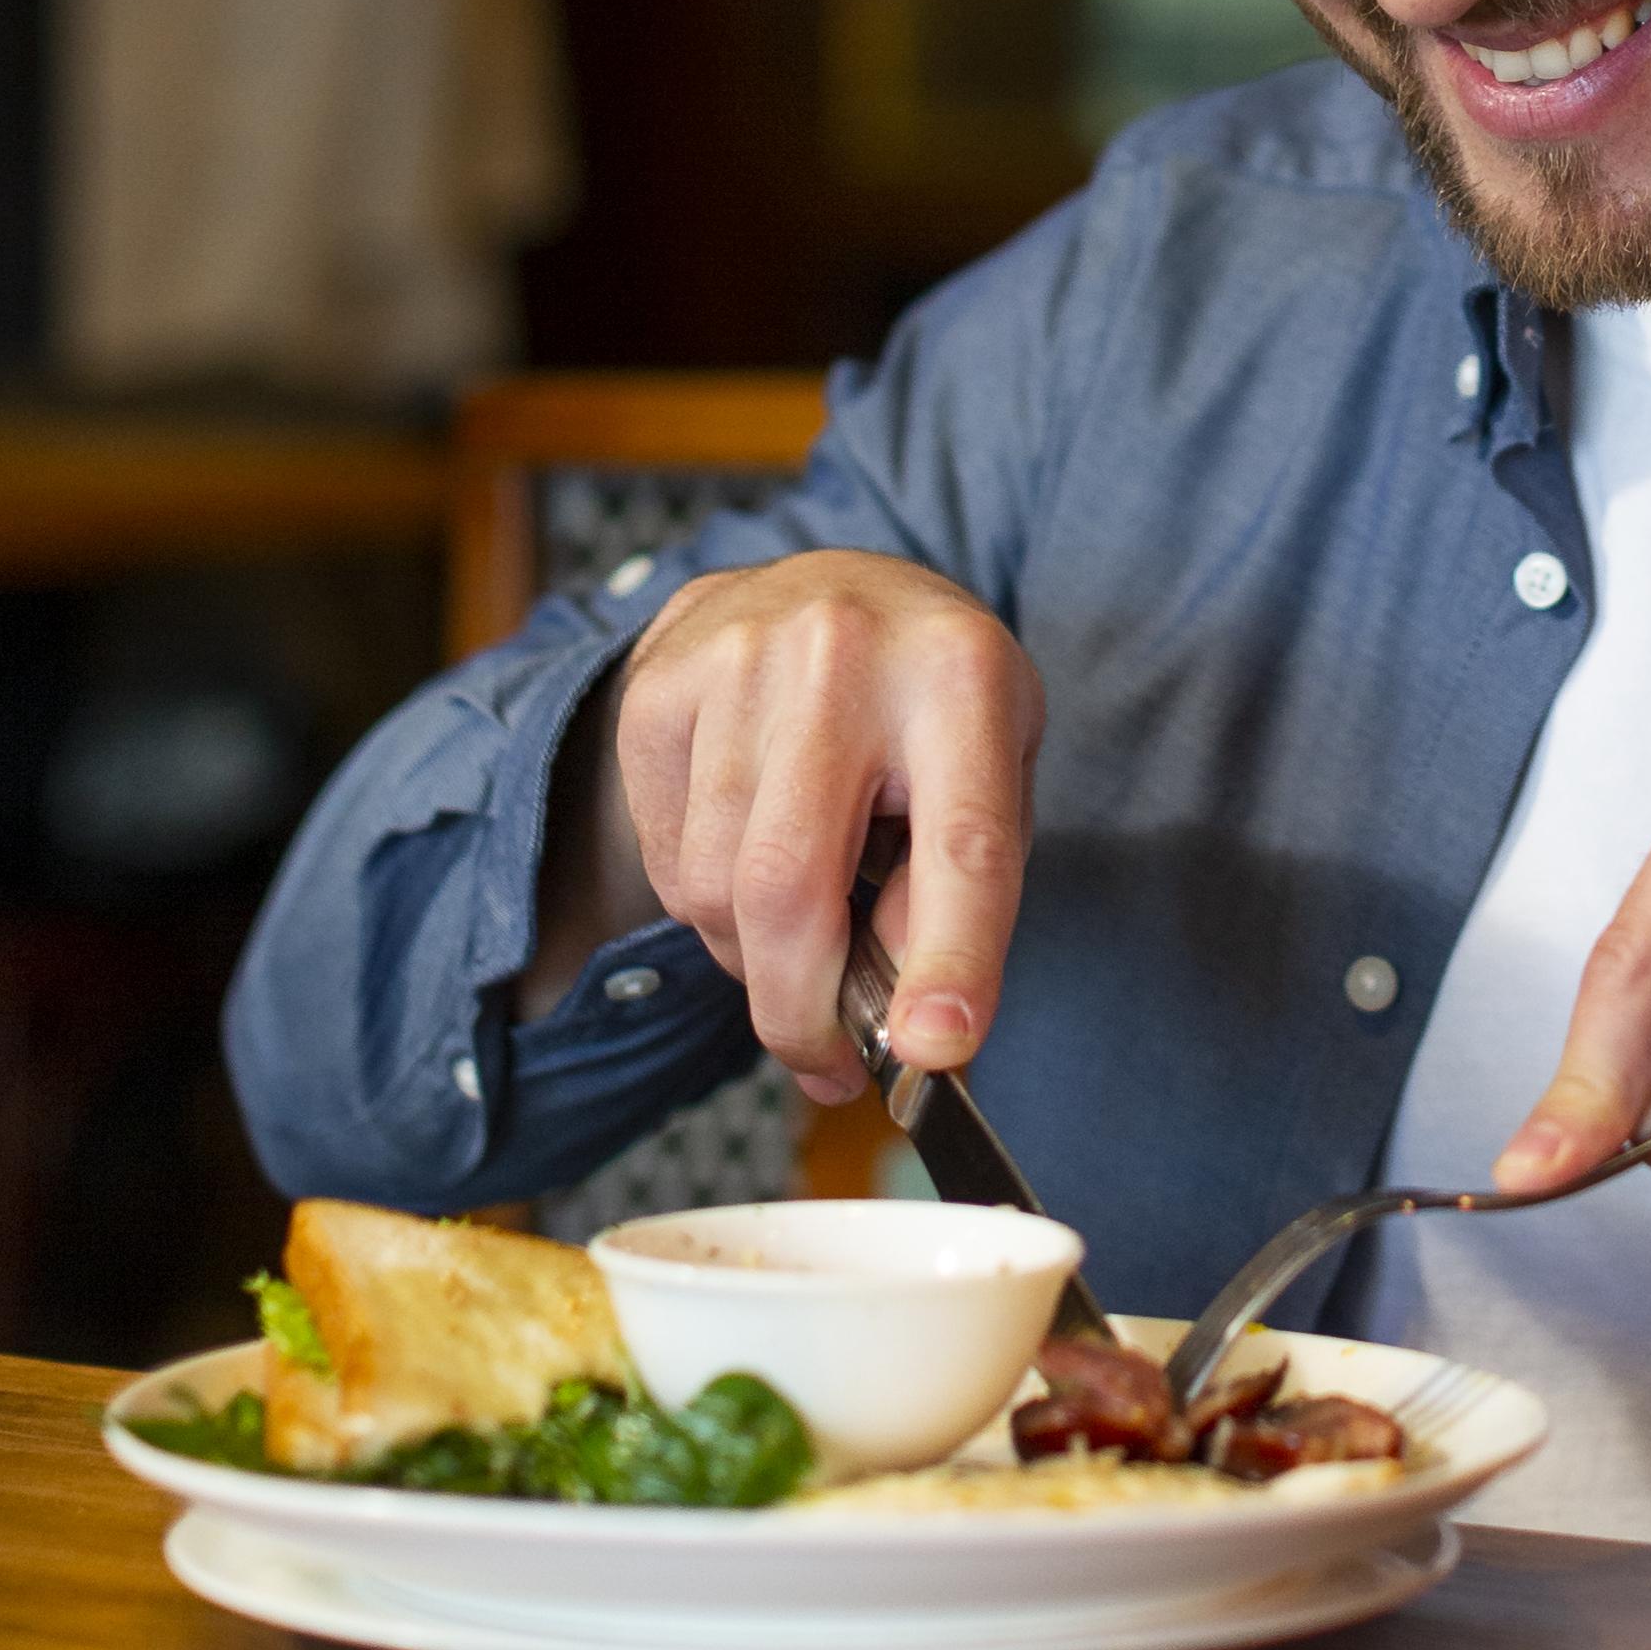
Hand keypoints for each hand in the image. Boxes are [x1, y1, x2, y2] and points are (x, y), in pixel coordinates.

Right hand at [602, 552, 1042, 1103]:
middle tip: (830, 1068)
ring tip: (806, 921)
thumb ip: (961, 888)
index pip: (959, 842)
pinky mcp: (656, 688)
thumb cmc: (929, 702)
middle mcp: (842, 654)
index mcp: (961, 677)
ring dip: (757, 958)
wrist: (831, 581)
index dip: (949, 958)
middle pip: (792, 887)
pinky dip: (708, 905)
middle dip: (804, 1014)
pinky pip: (669, 864)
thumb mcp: (993, 771)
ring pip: (715, 893)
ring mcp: (736, 661)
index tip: (934, 1055)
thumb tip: (912, 1027)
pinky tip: (751, 852)